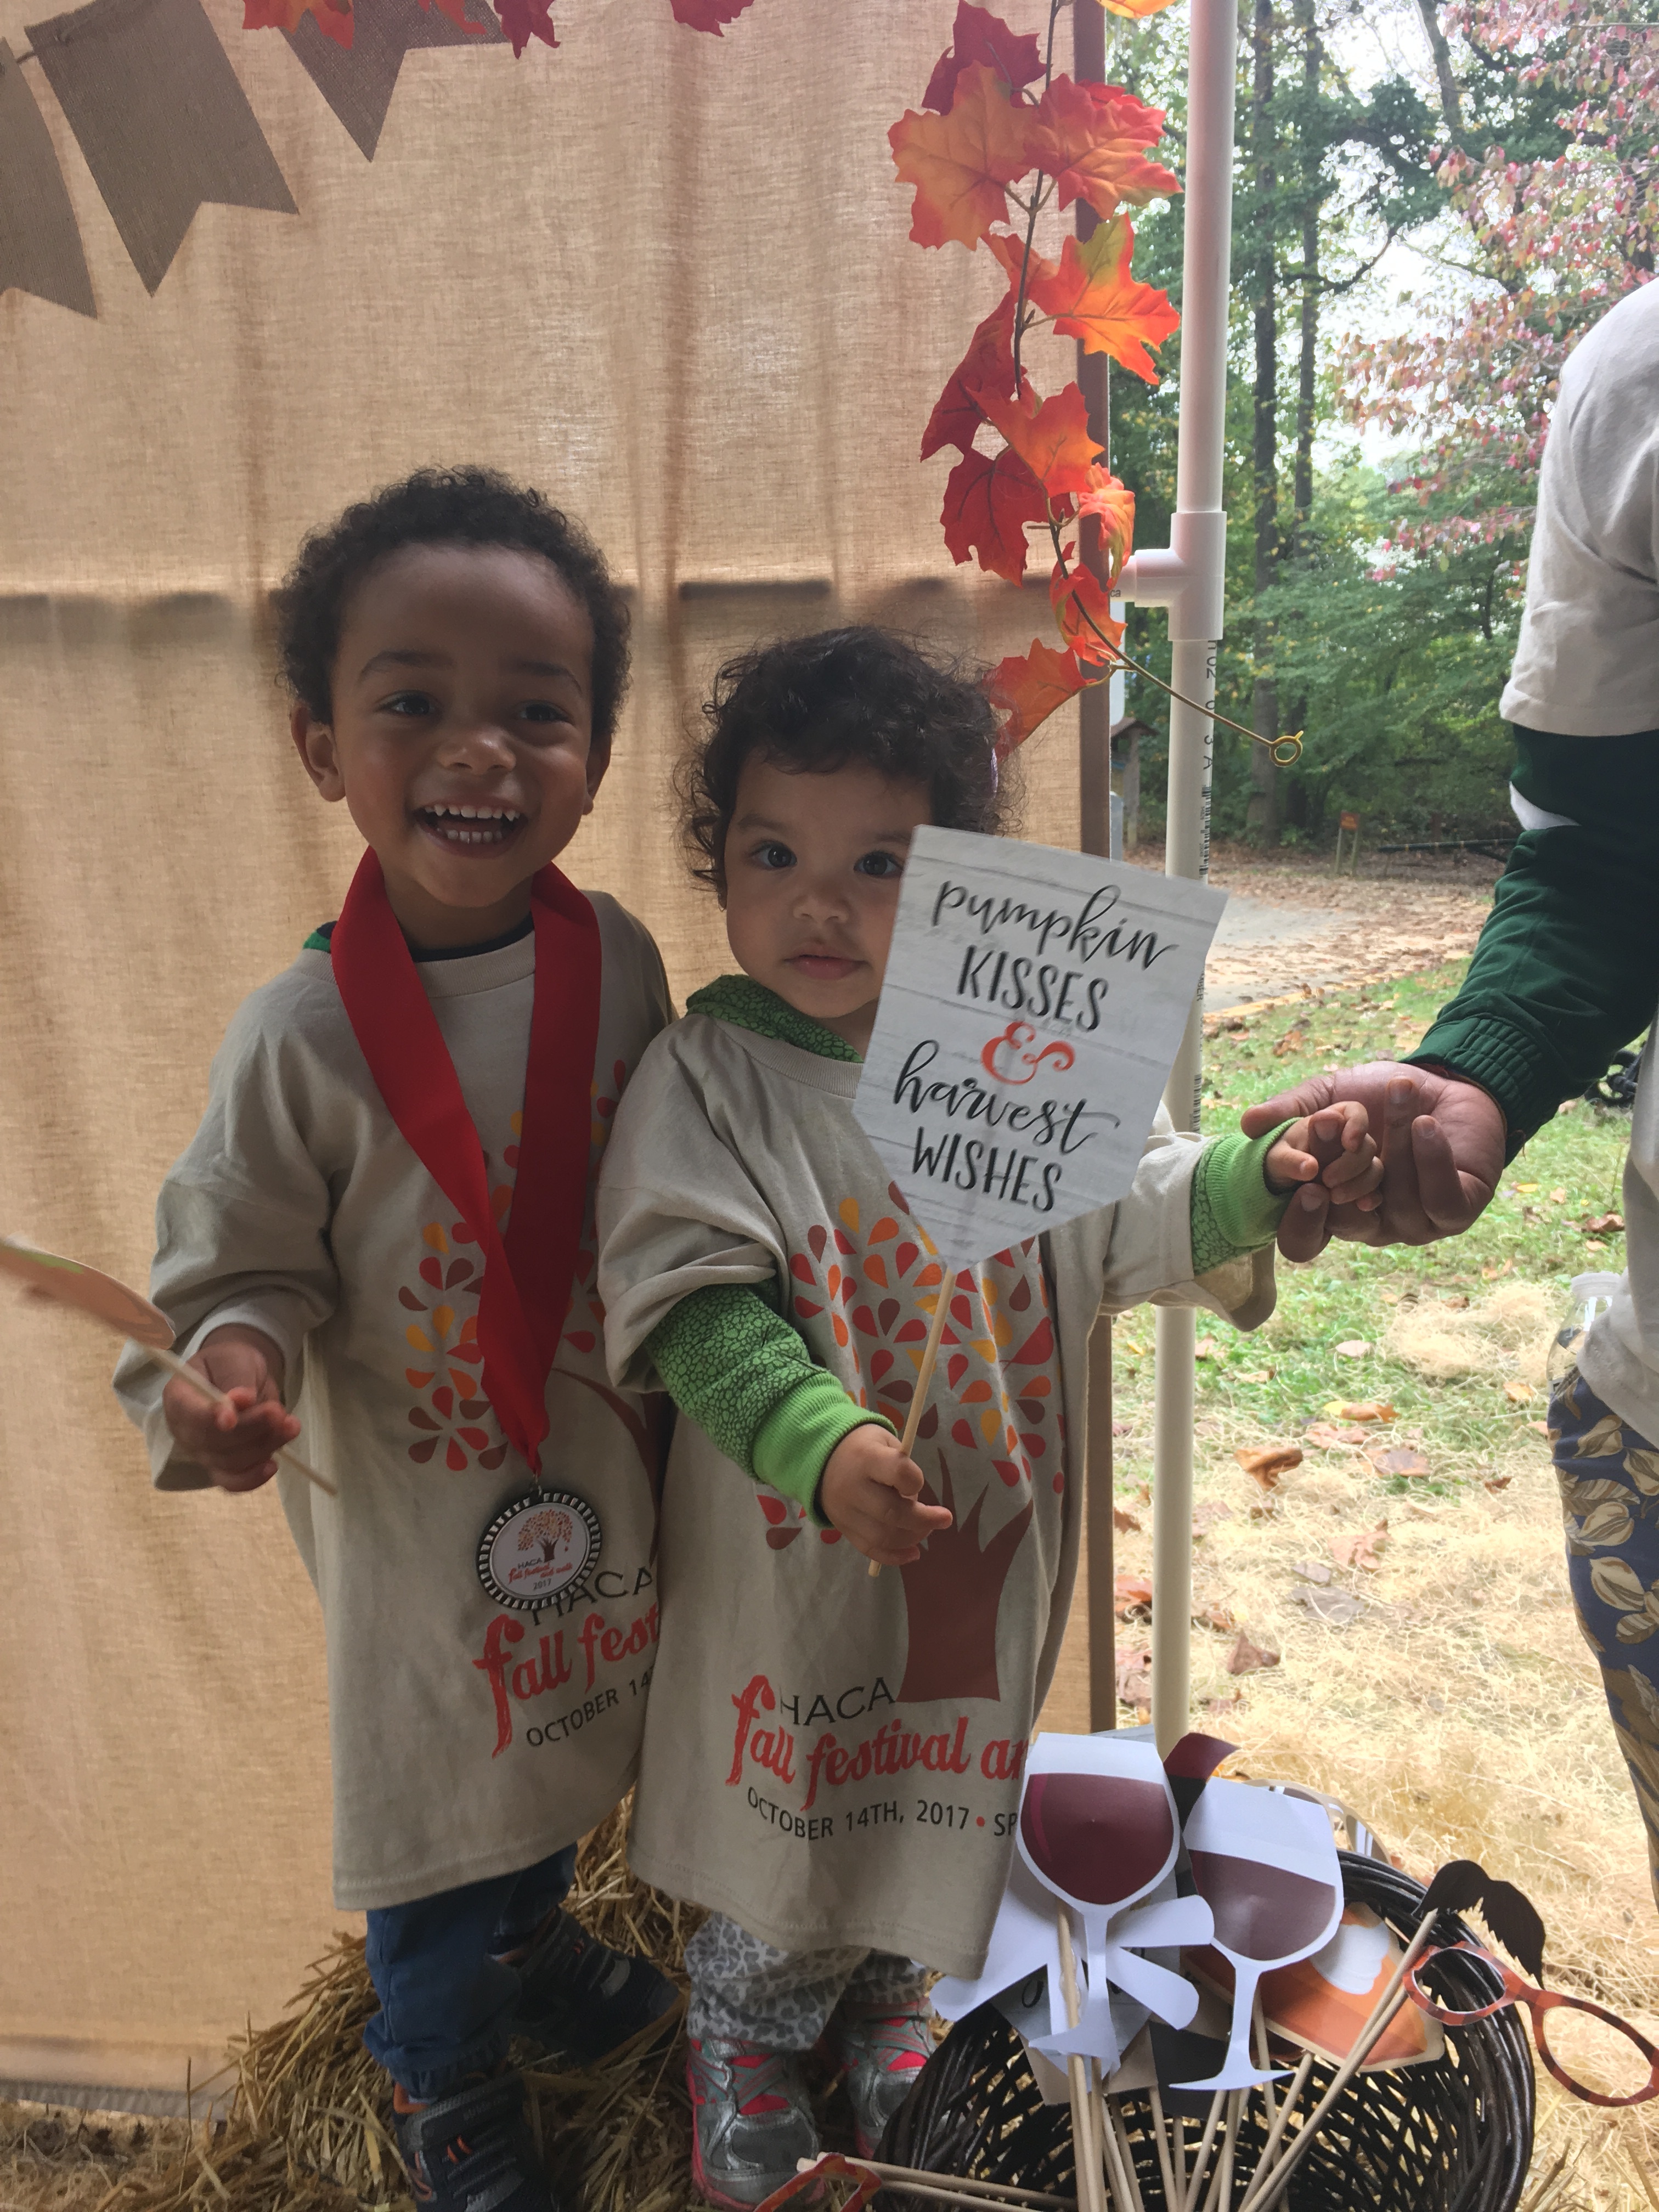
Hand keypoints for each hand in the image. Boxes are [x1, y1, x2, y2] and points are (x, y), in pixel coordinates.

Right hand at [161, 1324, 296, 1491]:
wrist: (241, 1375)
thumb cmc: (231, 1363)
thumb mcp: (234, 1360)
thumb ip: (236, 1378)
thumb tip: (242, 1400)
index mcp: (179, 1397)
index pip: (189, 1414)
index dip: (209, 1418)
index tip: (231, 1418)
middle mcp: (185, 1430)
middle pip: (212, 1442)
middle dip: (250, 1430)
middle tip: (278, 1412)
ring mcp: (201, 1452)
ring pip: (229, 1462)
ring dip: (263, 1447)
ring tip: (290, 1426)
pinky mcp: (220, 1466)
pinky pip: (231, 1481)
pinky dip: (252, 1478)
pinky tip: (272, 1465)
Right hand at [819, 1424, 951, 1566]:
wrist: (823, 1460)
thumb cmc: (865, 1449)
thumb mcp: (886, 1443)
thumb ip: (903, 1470)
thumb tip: (917, 1506)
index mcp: (866, 1458)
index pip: (898, 1472)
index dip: (915, 1481)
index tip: (918, 1483)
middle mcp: (853, 1487)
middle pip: (891, 1513)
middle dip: (924, 1520)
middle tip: (944, 1519)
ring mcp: (845, 1512)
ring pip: (882, 1537)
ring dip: (912, 1538)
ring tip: (926, 1530)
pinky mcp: (844, 1530)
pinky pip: (870, 1550)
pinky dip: (895, 1557)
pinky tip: (913, 1553)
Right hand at [1240, 1062, 1505, 1258]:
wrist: (1447, 1079)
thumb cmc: (1381, 1093)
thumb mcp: (1329, 1096)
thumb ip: (1291, 1109)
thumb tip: (1247, 1123)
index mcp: (1334, 1205)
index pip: (1304, 1239)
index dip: (1300, 1221)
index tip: (1305, 1174)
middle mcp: (1371, 1223)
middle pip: (1347, 1225)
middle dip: (1347, 1174)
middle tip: (1346, 1131)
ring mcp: (1415, 1224)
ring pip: (1396, 1204)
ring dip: (1396, 1144)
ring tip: (1399, 1092)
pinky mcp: (1457, 1212)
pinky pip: (1439, 1201)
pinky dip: (1430, 1161)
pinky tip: (1426, 1123)